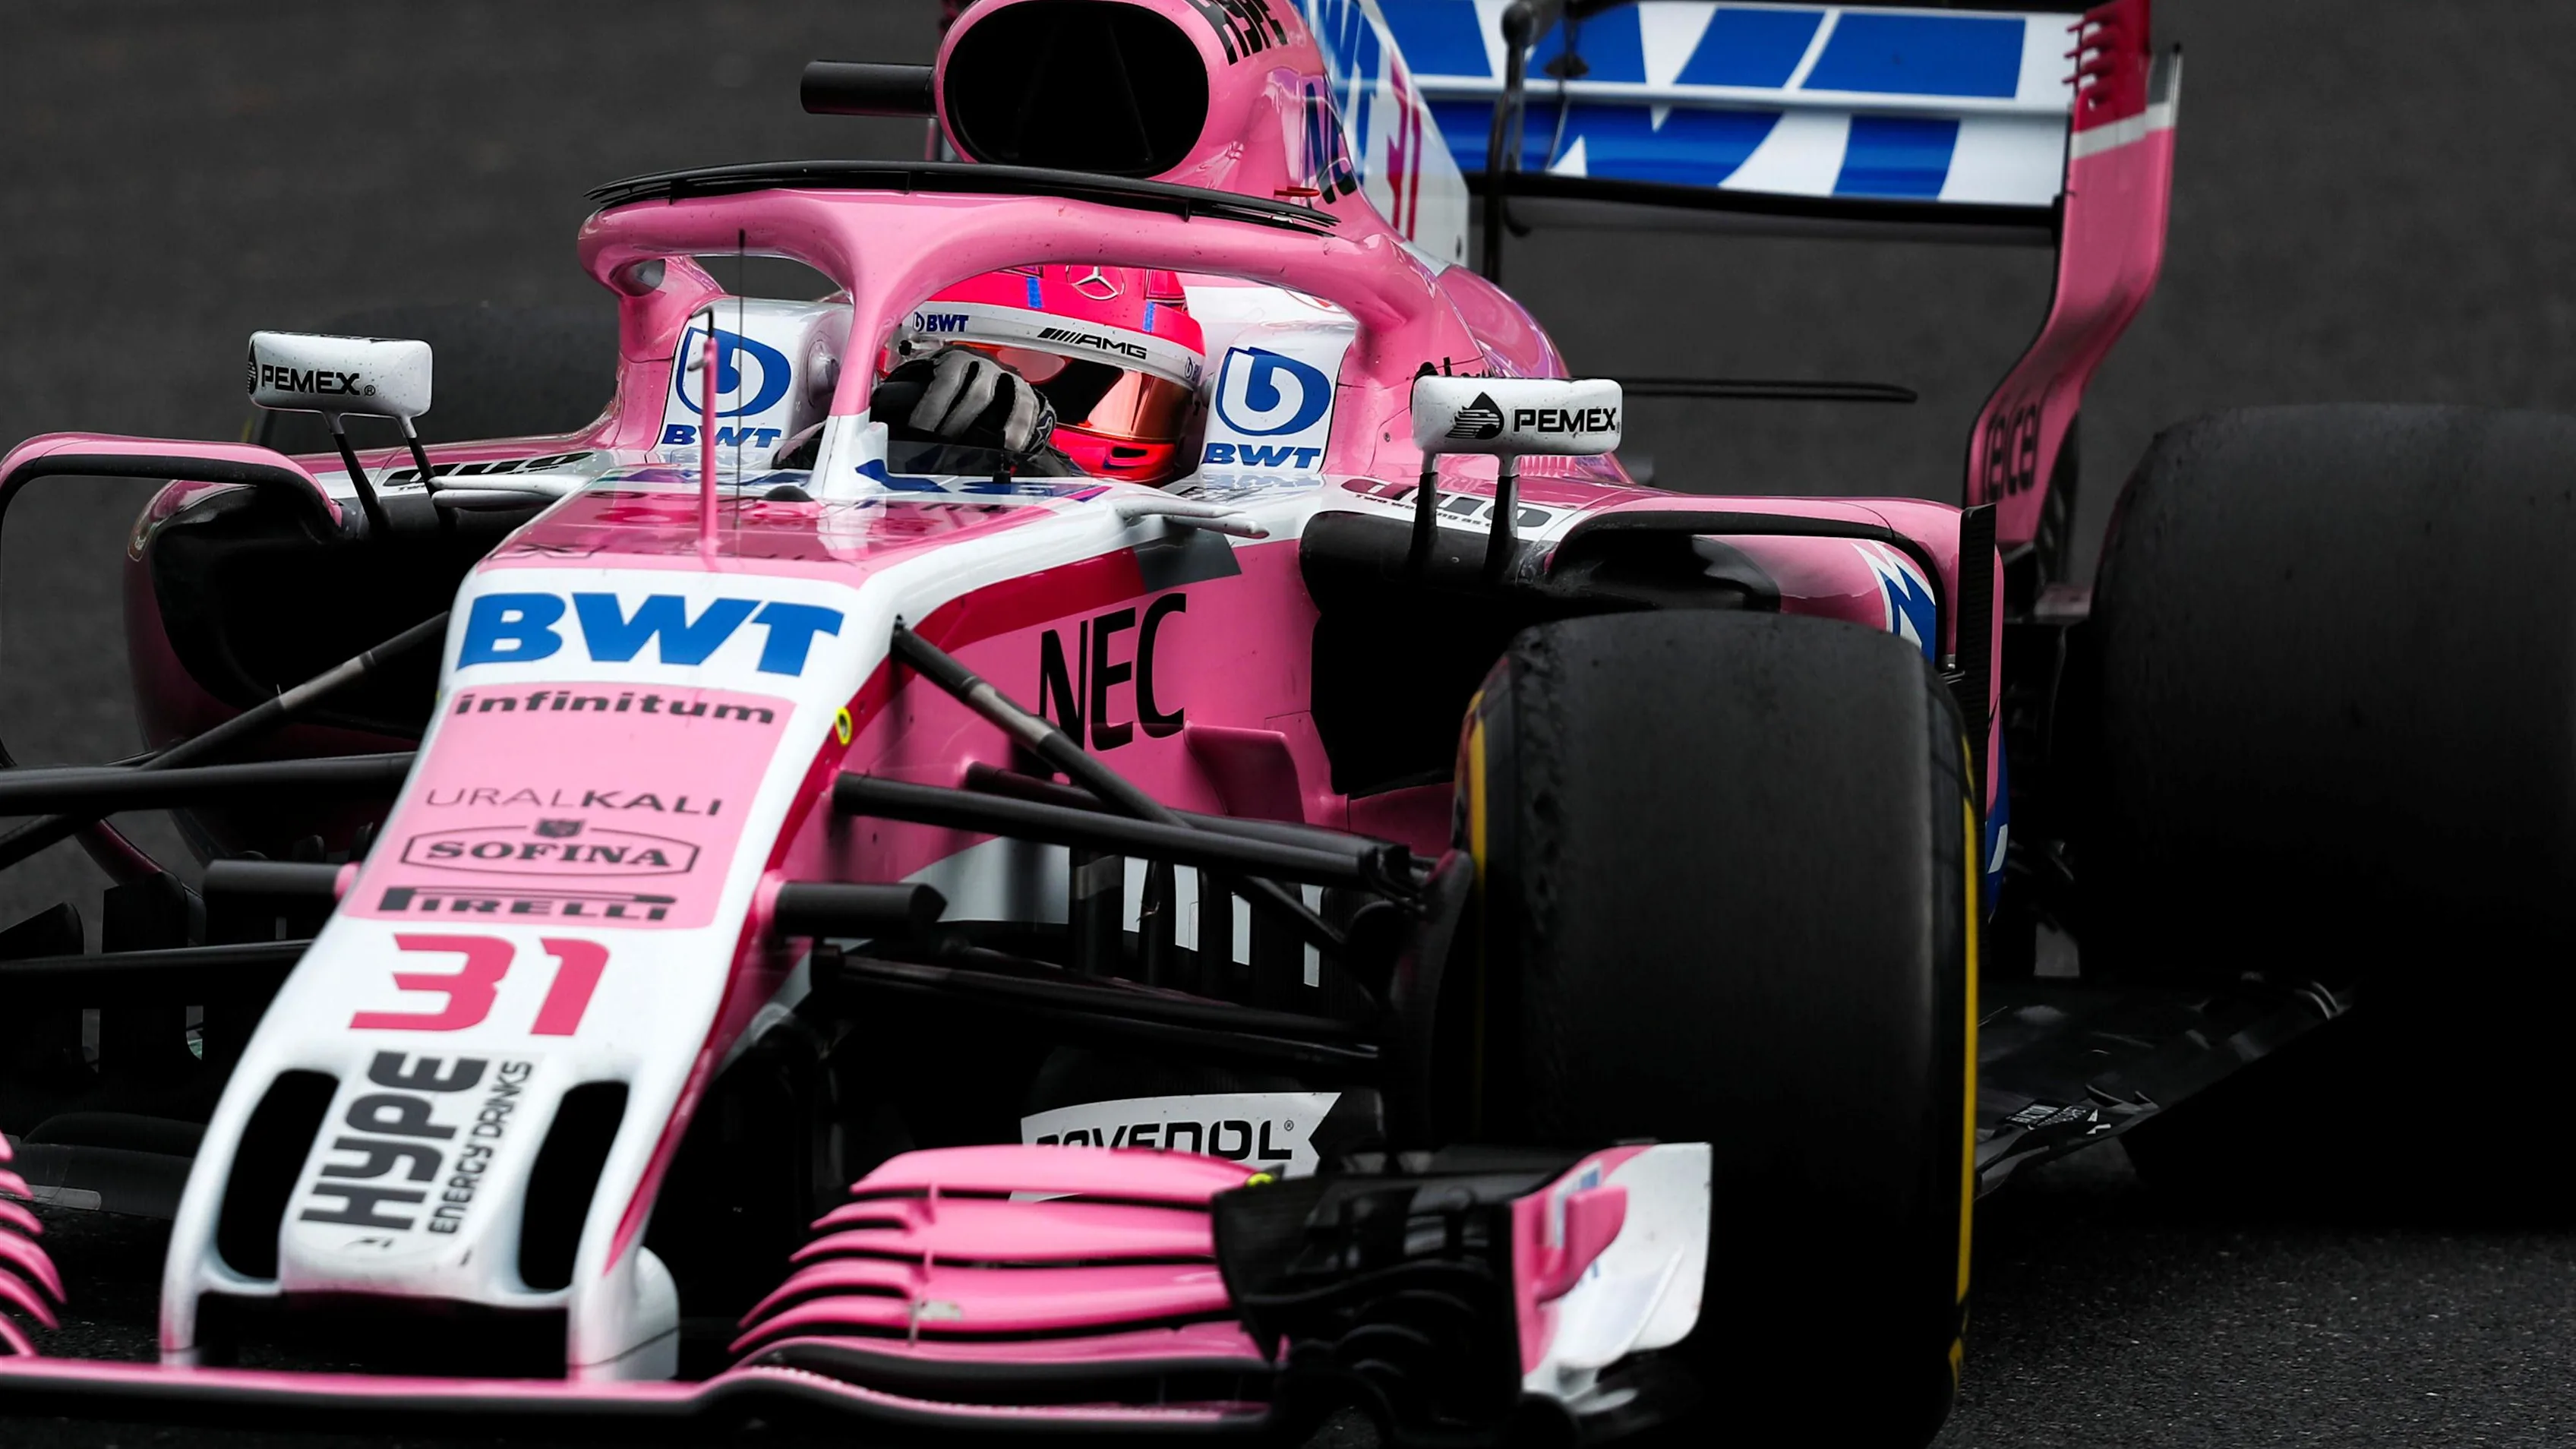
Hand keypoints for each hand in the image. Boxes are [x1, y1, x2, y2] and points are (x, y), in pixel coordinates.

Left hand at [881, 346, 1054, 455]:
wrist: (983, 374)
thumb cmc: (950, 387)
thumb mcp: (928, 384)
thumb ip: (911, 399)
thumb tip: (883, 429)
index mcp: (956, 360)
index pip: (945, 381)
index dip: (932, 408)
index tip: (918, 433)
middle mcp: (985, 365)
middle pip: (977, 394)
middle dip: (960, 425)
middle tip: (945, 450)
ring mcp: (1009, 378)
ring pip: (1012, 401)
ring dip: (1001, 432)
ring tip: (989, 457)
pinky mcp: (1028, 393)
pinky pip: (1031, 410)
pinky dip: (1024, 431)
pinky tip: (1014, 450)